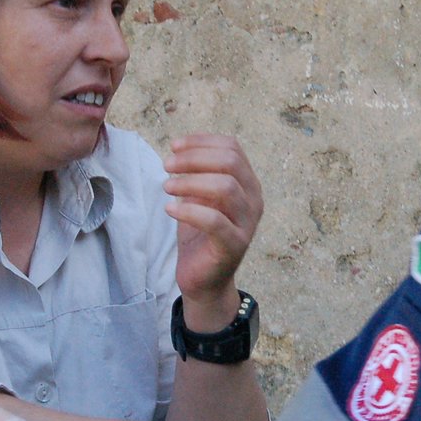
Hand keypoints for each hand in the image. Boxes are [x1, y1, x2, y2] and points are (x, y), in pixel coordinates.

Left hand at [165, 135, 262, 326]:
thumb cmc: (199, 234)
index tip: (175, 146)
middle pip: (230, 162)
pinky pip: (214, 221)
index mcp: (247, 183)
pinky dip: (189, 211)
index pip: (232, 148)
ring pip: (225, 187)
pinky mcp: (234, 245)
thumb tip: (180, 150)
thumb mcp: (199, 196)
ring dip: (190, 182)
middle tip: (167, 166)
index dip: (202, 142)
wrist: (204, 278)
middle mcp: (254, 199)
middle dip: (194, 159)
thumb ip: (198, 173)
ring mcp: (247, 223)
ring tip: (167, 186)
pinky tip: (170, 209)